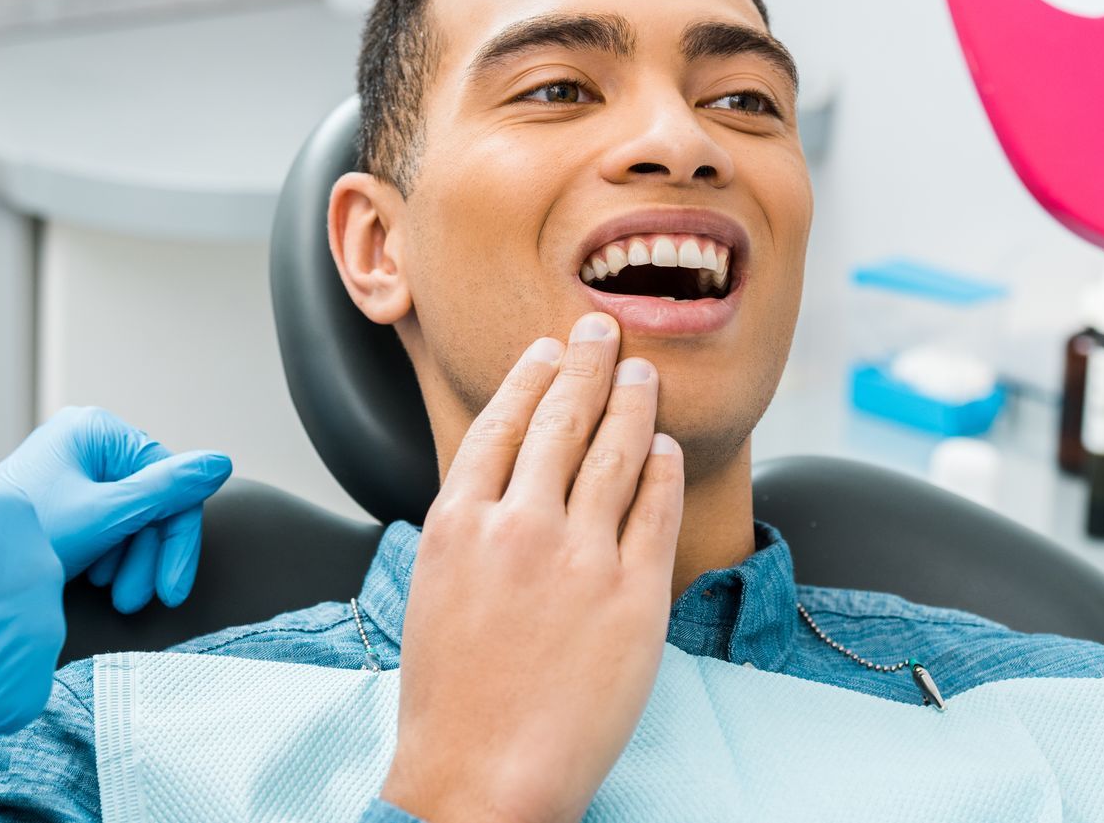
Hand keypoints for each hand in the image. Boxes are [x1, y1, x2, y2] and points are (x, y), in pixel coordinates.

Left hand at [0, 406, 233, 610]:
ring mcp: (74, 466)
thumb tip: (222, 462)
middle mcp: (87, 439)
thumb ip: (167, 491)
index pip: (167, 480)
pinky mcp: (64, 494)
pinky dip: (111, 553)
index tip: (172, 590)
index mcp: (96, 429)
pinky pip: (109, 521)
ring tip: (113, 595)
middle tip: (136, 601)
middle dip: (147, 555)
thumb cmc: (29, 537)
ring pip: (131, 515)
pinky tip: (98, 579)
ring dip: (131, 560)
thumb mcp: (105, 516)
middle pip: (149, 499)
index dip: (177, 538)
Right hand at [381, 312, 683, 822]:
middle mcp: (519, 526)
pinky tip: (668, 447)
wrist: (485, 776)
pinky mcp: (633, 594)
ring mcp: (580, 557)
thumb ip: (469, 526)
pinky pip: (657, 509)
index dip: (533, 377)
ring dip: (634, 402)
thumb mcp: (435, 589)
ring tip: (644, 372)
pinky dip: (665, 469)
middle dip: (589, 363)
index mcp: (460, 522)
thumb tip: (504, 482)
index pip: (503, 423)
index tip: (552, 348)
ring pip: (617, 451)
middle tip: (606, 327)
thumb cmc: (452, 697)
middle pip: (563, 419)